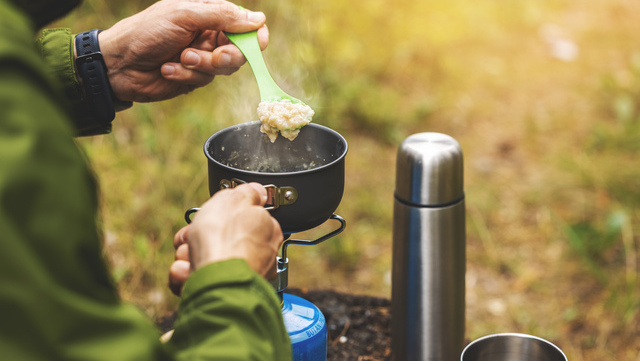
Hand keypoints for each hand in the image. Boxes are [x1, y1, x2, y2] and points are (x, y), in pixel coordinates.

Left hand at [97, 0, 268, 102]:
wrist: (119, 64)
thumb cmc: (146, 32)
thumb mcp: (184, 15)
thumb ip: (222, 16)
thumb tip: (258, 19)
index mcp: (208, 14)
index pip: (244, 23)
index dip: (255, 35)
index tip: (259, 43)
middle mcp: (209, 35)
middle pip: (240, 50)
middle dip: (226, 56)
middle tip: (212, 57)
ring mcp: (202, 57)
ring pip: (224, 68)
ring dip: (201, 66)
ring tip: (179, 59)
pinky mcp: (194, 77)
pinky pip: (205, 80)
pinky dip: (186, 75)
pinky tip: (167, 69)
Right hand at [169, 183, 282, 295]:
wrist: (215, 283)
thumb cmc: (224, 240)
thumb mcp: (234, 199)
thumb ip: (247, 193)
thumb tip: (257, 191)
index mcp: (266, 231)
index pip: (242, 218)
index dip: (220, 214)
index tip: (209, 215)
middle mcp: (258, 256)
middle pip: (219, 239)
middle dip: (197, 237)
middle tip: (191, 237)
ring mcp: (239, 276)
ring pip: (205, 259)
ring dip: (188, 256)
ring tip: (188, 257)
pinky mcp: (220, 293)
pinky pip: (197, 280)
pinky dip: (186, 275)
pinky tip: (186, 272)